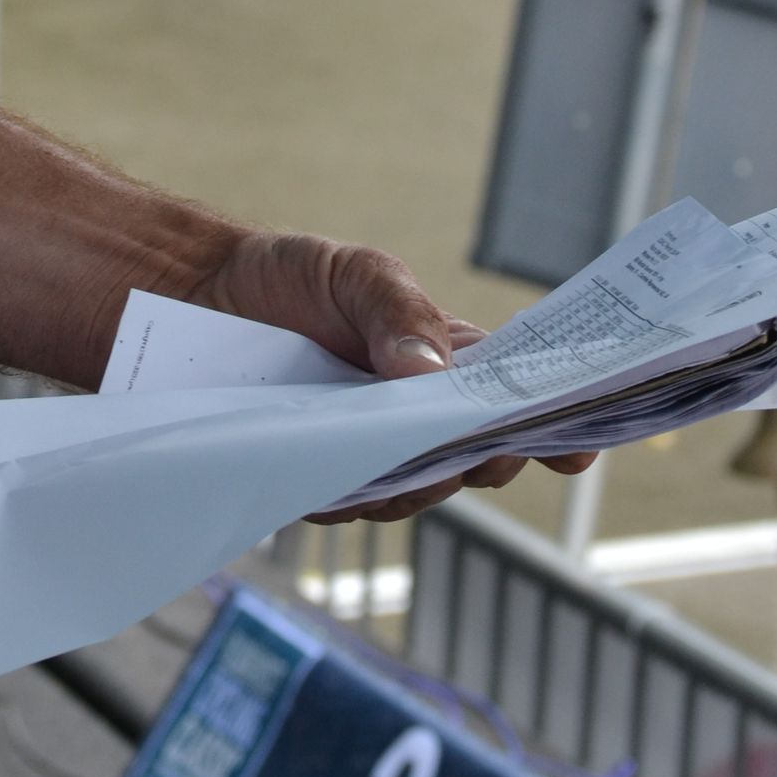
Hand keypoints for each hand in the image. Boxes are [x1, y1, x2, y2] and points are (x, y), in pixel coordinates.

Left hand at [186, 229, 595, 526]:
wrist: (195, 298)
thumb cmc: (290, 278)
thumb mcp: (357, 274)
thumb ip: (399, 314)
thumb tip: (433, 377)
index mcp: (447, 361)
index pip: (515, 397)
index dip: (556, 423)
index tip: (581, 442)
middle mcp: (416, 419)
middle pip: (475, 459)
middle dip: (485, 458)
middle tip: (480, 446)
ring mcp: (366, 456)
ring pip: (417, 492)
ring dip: (415, 479)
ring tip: (391, 449)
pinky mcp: (314, 481)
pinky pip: (347, 503)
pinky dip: (349, 490)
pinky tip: (332, 469)